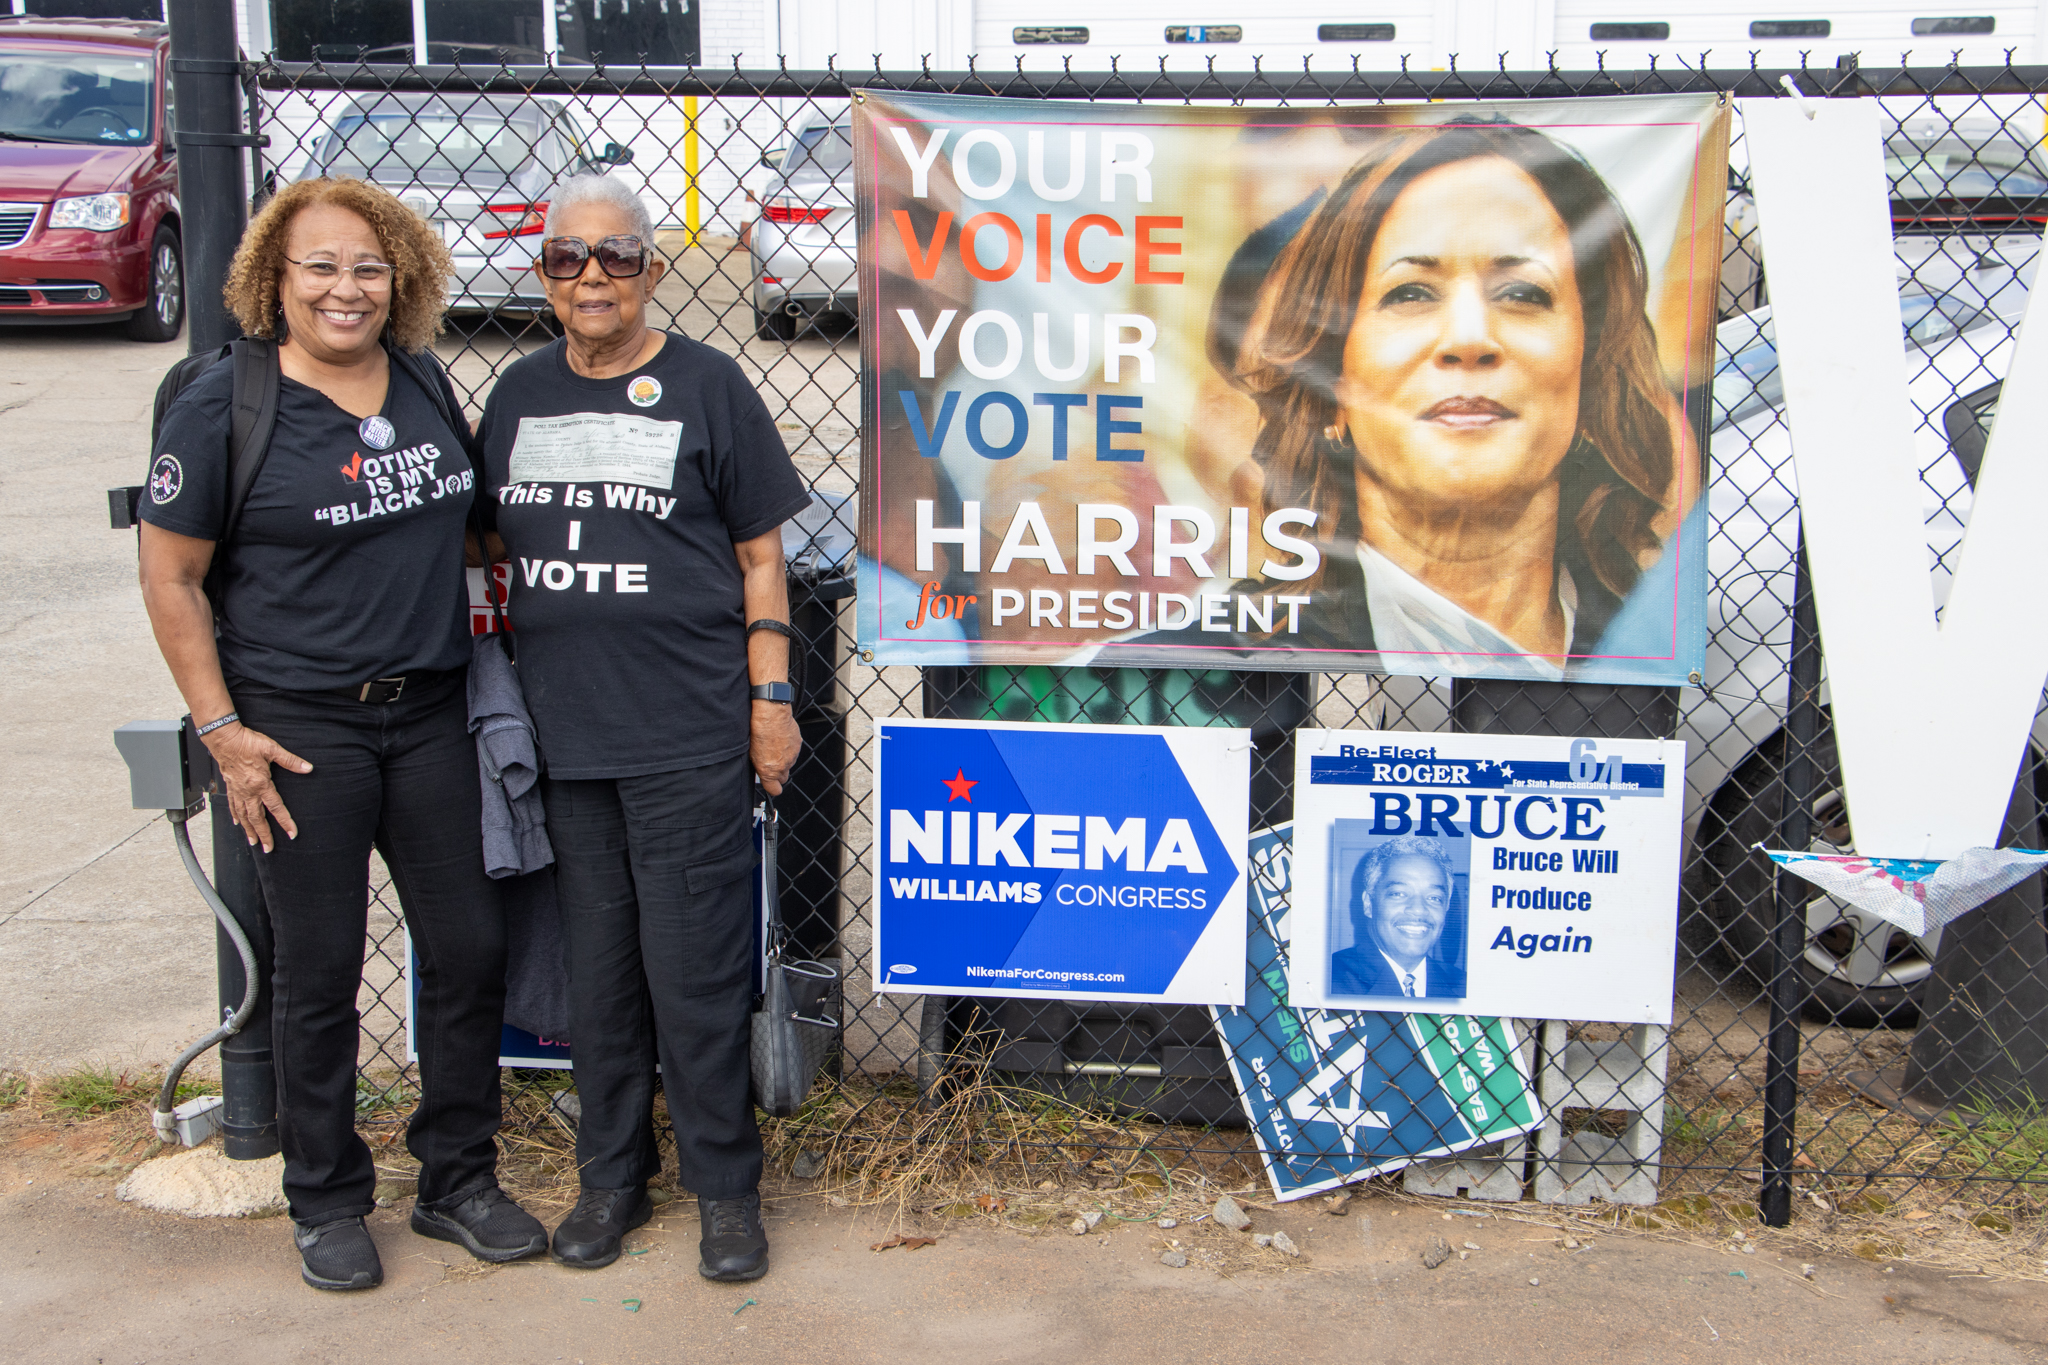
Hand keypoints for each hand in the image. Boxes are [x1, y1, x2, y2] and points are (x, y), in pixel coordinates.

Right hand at [202, 723, 312, 852]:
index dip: (285, 822)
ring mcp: (237, 790)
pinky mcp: (230, 786)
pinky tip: (237, 823)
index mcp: (261, 784)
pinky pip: (232, 806)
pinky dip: (235, 816)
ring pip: (243, 816)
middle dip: (263, 835)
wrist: (224, 738)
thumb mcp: (272, 749)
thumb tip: (307, 768)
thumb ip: (290, 761)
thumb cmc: (246, 742)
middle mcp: (248, 791)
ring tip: (253, 842)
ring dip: (248, 830)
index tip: (291, 834)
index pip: (276, 808)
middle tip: (268, 848)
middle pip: (257, 818)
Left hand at [750, 700, 800, 795]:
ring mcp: (792, 756)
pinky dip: (788, 748)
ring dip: (783, 759)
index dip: (772, 787)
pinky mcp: (798, 745)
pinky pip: (794, 752)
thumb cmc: (758, 731)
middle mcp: (783, 766)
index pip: (775, 790)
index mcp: (769, 770)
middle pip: (783, 778)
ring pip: (789, 764)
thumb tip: (760, 769)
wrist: (771, 714)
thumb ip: (758, 766)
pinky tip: (780, 739)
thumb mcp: (751, 753)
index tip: (769, 784)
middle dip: (778, 774)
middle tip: (770, 763)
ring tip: (774, 747)